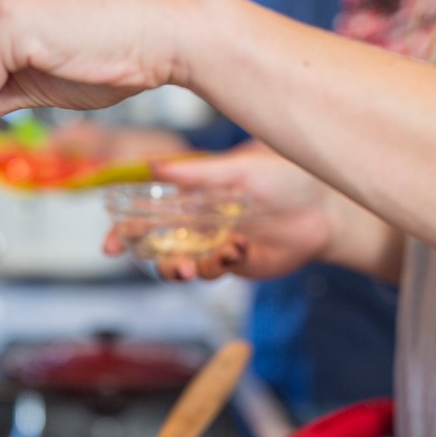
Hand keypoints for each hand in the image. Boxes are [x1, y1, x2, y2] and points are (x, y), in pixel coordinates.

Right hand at [104, 141, 337, 280]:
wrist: (326, 202)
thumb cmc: (283, 175)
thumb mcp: (238, 169)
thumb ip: (196, 172)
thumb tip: (153, 166)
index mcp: (189, 197)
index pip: (145, 217)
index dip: (123, 233)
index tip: (109, 246)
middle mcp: (197, 224)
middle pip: (160, 250)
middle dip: (157, 263)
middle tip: (171, 267)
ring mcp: (216, 245)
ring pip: (186, 267)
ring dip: (185, 269)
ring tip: (197, 266)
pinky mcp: (239, 263)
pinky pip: (218, 270)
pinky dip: (221, 262)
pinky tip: (238, 247)